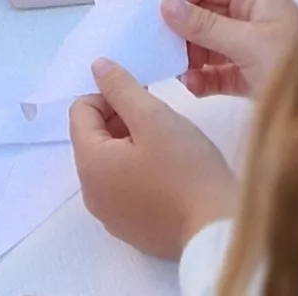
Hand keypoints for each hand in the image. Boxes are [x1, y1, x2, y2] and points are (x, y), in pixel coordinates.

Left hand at [69, 60, 239, 259]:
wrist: (216, 230)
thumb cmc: (187, 170)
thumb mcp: (155, 118)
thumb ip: (121, 88)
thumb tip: (96, 67)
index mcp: (90, 164)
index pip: (81, 110)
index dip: (112, 96)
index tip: (146, 100)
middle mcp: (90, 193)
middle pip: (94, 139)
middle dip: (122, 121)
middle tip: (161, 123)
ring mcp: (109, 216)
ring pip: (110, 164)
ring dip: (132, 147)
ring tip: (169, 149)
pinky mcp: (130, 230)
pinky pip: (124, 190)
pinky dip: (139, 175)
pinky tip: (170, 177)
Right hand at [162, 0, 297, 96]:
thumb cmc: (296, 65)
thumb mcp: (249, 43)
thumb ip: (205, 25)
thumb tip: (166, 4)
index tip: (161, 20)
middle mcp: (249, 16)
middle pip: (201, 12)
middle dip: (181, 31)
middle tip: (165, 51)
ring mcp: (247, 45)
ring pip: (204, 43)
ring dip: (188, 57)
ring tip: (181, 73)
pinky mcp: (246, 74)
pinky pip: (214, 70)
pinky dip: (201, 78)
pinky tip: (194, 87)